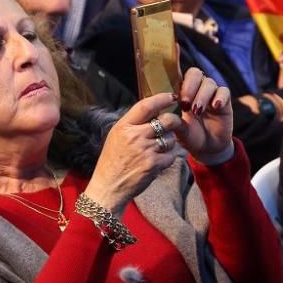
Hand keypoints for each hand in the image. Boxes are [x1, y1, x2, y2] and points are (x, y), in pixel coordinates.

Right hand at [85, 92, 181, 212]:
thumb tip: (153, 111)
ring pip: (171, 139)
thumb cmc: (112, 160)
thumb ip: (133, 123)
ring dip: (169, 142)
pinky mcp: (153, 165)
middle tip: (174, 124)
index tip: (171, 97)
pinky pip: (171, 155)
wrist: (109, 186)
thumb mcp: (116, 136)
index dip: (162, 98)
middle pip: (166, 120)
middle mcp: (135, 136)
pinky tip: (158, 160)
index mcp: (124, 126)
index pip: (146, 105)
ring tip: (159, 148)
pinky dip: (168, 158)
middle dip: (174, 121)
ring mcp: (145, 151)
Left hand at [175, 68, 232, 160]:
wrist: (208, 149)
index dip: (176, 80)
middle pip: (195, 73)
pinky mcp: (225, 102)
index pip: (179, 75)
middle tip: (185, 104)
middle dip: (189, 87)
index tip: (174, 98)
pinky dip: (220, 97)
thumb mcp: (179, 130)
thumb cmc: (190, 137)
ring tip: (198, 111)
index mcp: (183, 93)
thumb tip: (164, 115)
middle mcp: (197, 90)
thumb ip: (172, 121)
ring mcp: (212, 94)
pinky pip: (224, 91)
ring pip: (209, 82)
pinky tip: (215, 106)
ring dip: (202, 95)